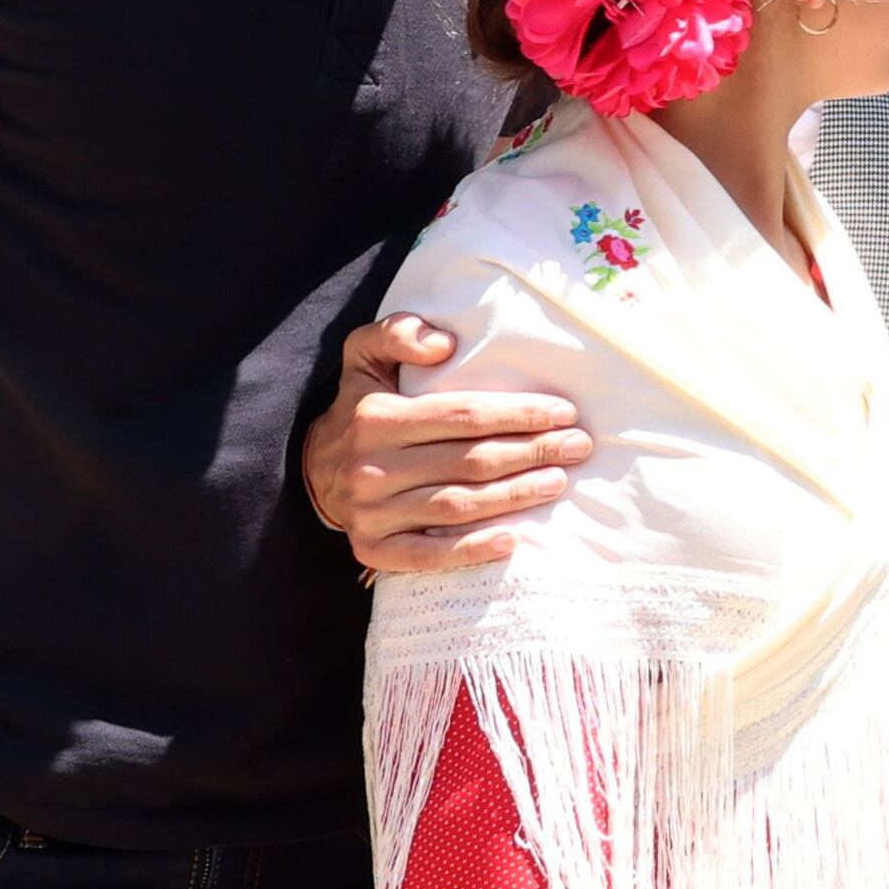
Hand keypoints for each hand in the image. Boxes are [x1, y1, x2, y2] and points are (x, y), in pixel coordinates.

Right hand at [313, 317, 590, 577]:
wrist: (312, 470)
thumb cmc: (359, 407)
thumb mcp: (364, 356)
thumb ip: (397, 333)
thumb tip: (445, 344)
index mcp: (376, 418)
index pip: (462, 417)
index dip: (518, 414)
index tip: (563, 412)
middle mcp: (371, 467)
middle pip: (469, 462)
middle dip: (531, 453)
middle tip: (576, 447)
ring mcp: (371, 513)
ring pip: (458, 505)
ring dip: (515, 496)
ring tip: (558, 482)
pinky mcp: (373, 549)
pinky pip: (428, 555)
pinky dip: (472, 549)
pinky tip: (514, 539)